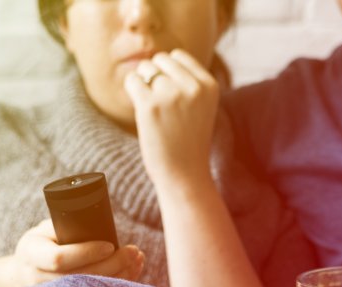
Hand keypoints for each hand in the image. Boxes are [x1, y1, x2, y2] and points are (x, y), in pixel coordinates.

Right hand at [5, 220, 144, 286]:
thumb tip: (98, 221)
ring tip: (137, 259)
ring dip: (120, 277)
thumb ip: (65, 227)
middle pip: (80, 278)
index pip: (59, 258)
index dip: (86, 253)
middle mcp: (37, 279)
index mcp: (31, 254)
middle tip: (133, 251)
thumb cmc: (41, 244)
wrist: (24, 273)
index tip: (110, 245)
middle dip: (111, 265)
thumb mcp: (45, 229)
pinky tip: (133, 273)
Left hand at [123, 49, 219, 187]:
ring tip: (154, 110)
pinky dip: (132, 92)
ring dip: (143, 85)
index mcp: (209, 85)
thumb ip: (188, 81)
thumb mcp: (201, 107)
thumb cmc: (188, 141)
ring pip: (145, 69)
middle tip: (161, 105)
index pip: (178, 56)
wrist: (185, 174)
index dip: (167, 73)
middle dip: (154, 77)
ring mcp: (171, 95)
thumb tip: (157, 58)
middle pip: (160, 60)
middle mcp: (193, 87)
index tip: (171, 96)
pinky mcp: (150, 105)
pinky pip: (132, 81)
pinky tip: (142, 110)